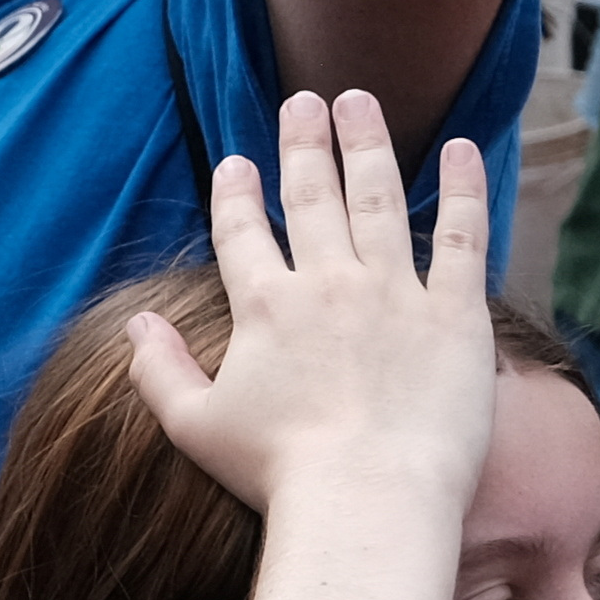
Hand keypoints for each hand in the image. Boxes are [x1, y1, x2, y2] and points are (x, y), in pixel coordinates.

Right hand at [123, 90, 493, 515]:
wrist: (368, 497)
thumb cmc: (278, 473)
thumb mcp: (194, 426)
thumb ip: (157, 370)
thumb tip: (135, 324)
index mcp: (264, 307)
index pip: (242, 231)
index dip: (235, 193)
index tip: (236, 162)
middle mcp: (327, 283)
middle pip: (311, 196)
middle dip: (304, 143)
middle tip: (303, 101)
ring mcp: (394, 292)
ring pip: (379, 199)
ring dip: (367, 145)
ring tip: (358, 101)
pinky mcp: (455, 313)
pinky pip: (463, 237)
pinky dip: (464, 189)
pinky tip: (462, 148)